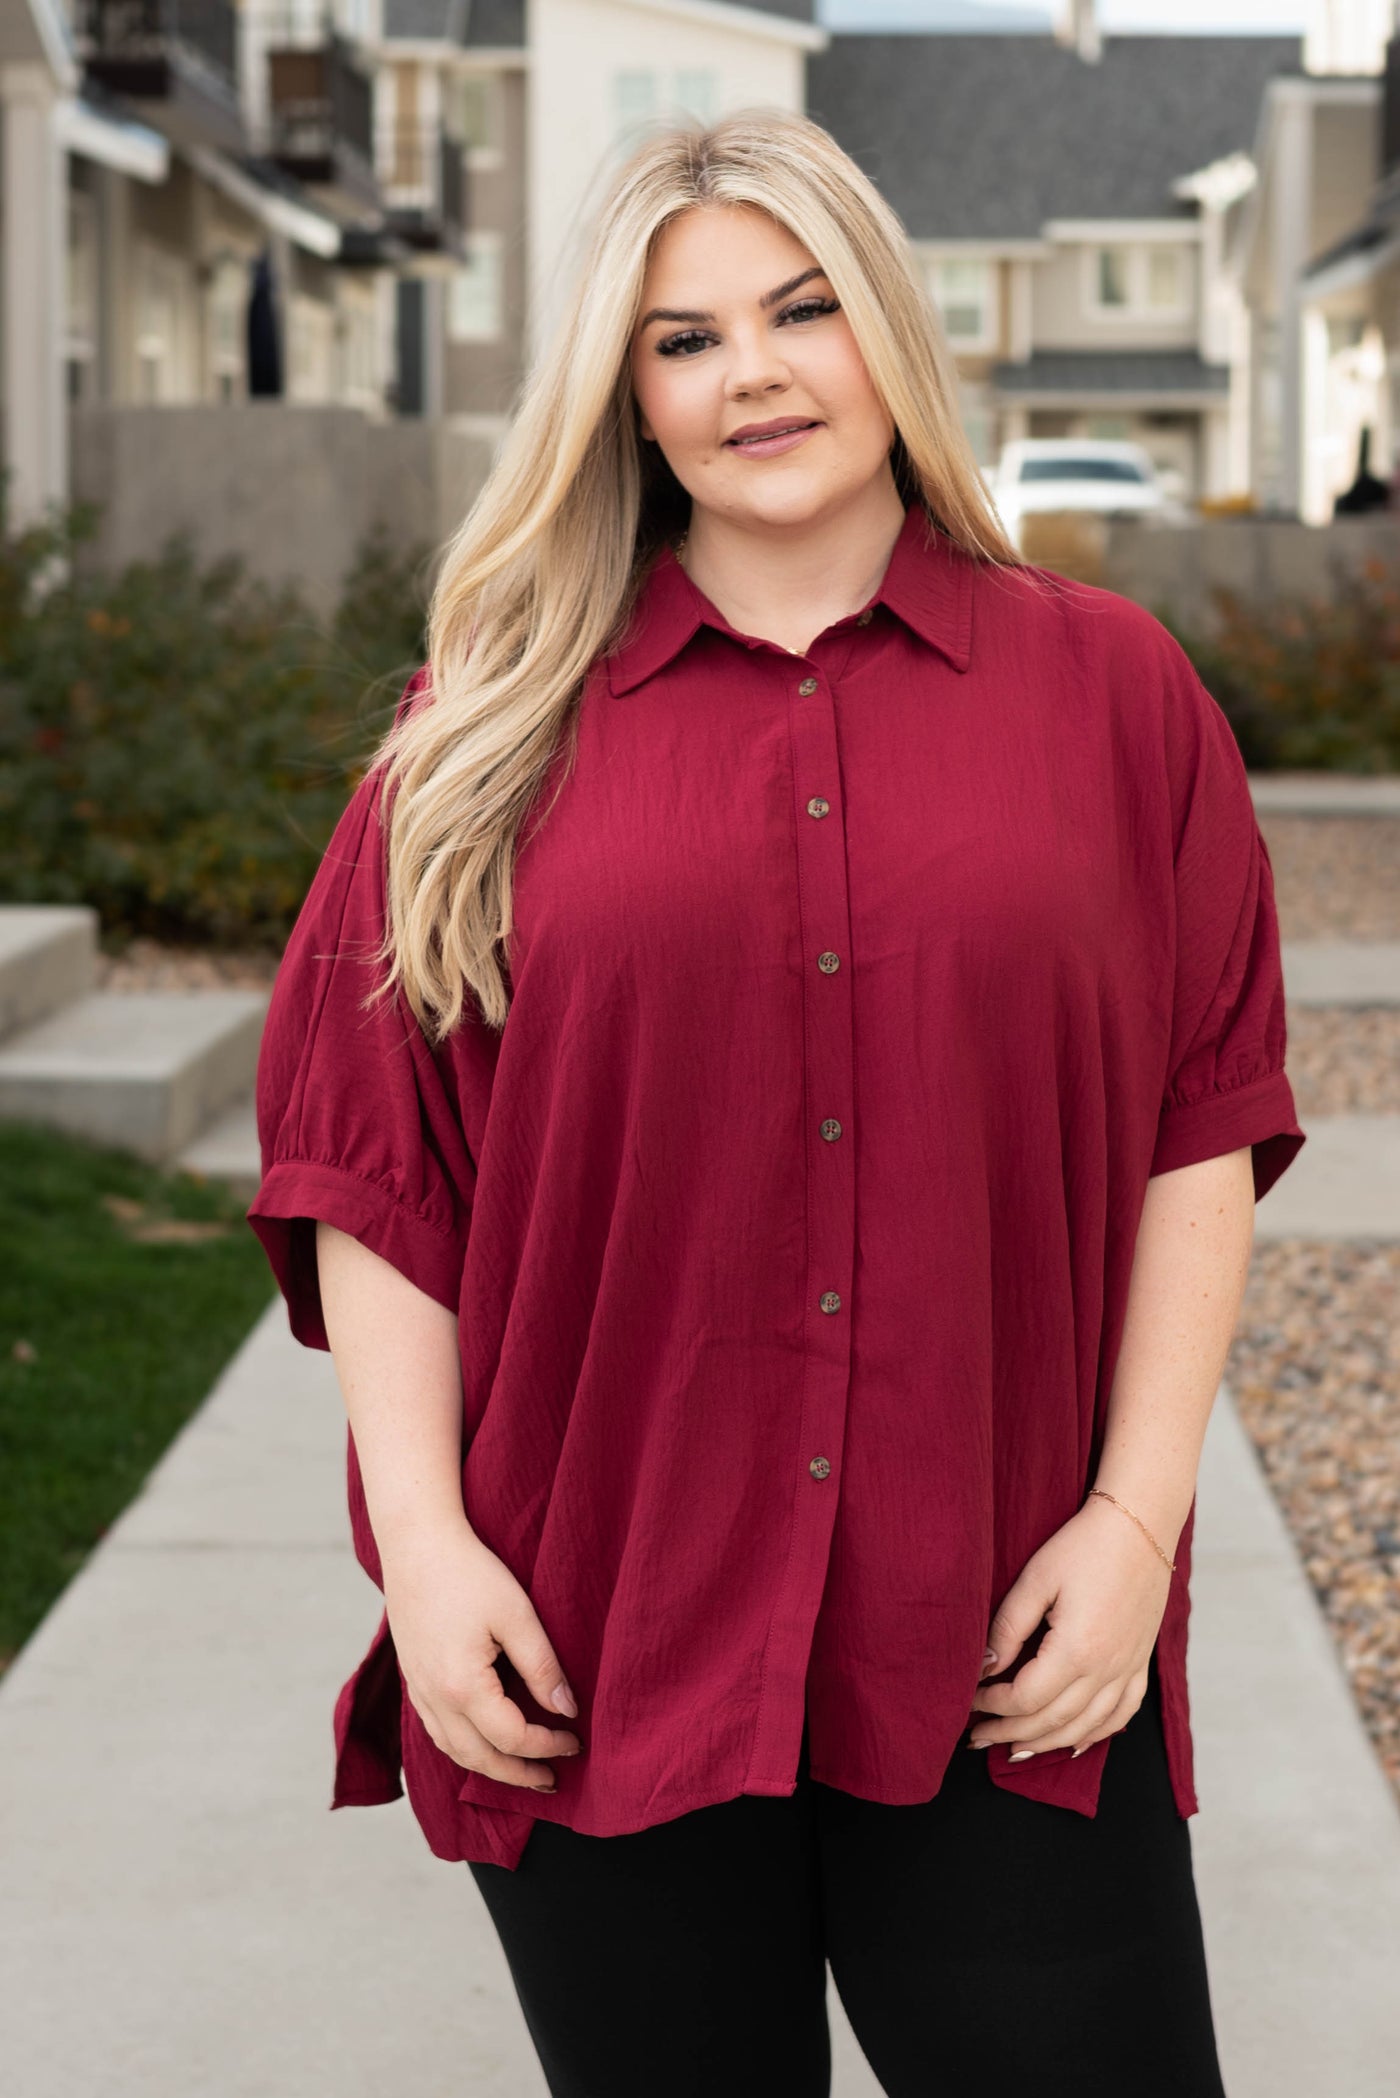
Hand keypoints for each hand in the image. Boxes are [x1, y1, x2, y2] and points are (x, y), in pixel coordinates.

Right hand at [382, 1518, 581, 1791]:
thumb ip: (543, 1667)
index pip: (512, 1738)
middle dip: (518, 1775)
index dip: (548, 1746)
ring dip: (490, 1767)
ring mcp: (418, 1692)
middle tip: (552, 1780)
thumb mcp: (517, 1615)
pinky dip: (464, 1749)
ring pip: (454, 1751)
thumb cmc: (470, 1573)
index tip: (576, 1741)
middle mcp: (435, 1699)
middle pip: (479, 1759)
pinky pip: (437, 1732)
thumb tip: (567, 1710)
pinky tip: (484, 1742)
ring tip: (522, 1769)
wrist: (416, 1543)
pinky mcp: (412, 1680)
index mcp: (463, 1687)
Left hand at [967, 1495, 1173, 1756]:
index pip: (1025, 1699)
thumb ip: (1008, 1628)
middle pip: (1052, 1722)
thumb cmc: (1084, 1545)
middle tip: (977, 1737)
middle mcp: (1106, 1670)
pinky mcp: (1140, 1663)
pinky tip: (1074, 1743)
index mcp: (1077, 1650)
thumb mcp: (1036, 1579)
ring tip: (1014, 1749)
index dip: (992, 1706)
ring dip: (1047, 1744)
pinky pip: (1121, 1715)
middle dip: (1010, 1733)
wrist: (1141, 1524)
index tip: (968, 1701)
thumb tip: (984, 1668)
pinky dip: (1095, 1735)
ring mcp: (1128, 1670)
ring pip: (1086, 1728)